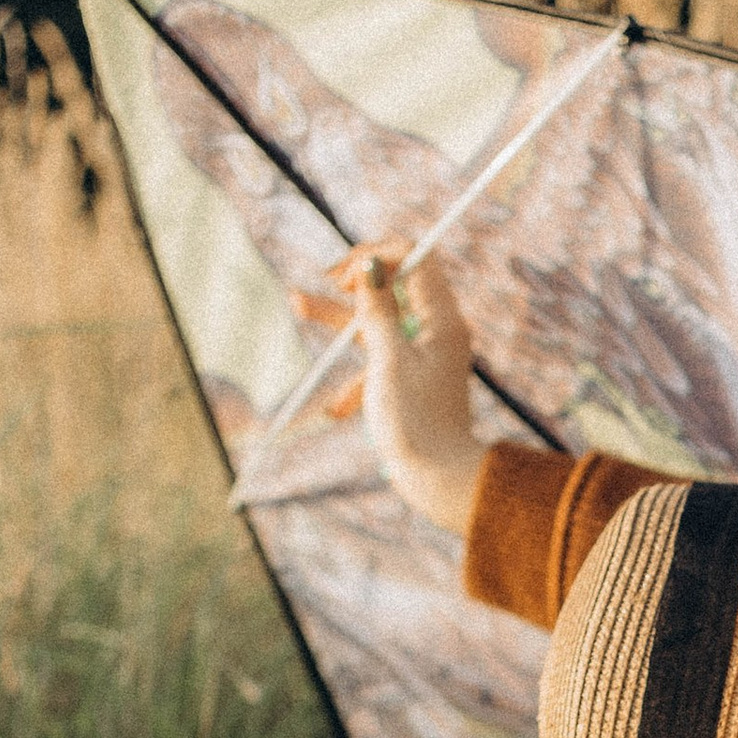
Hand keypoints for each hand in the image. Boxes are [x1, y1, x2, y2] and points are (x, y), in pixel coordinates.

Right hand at [291, 242, 484, 534]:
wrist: (438, 481)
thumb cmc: (416, 422)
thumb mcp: (388, 359)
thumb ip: (377, 309)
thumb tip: (371, 263)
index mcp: (441, 319)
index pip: (413, 258)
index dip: (377, 256)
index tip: (346, 275)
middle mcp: (436, 331)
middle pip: (392, 287)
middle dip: (351, 284)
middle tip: (325, 280)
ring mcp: (423, 355)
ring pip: (377, 323)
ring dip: (339, 320)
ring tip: (296, 302)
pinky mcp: (411, 380)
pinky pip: (379, 361)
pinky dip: (355, 377)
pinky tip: (336, 409)